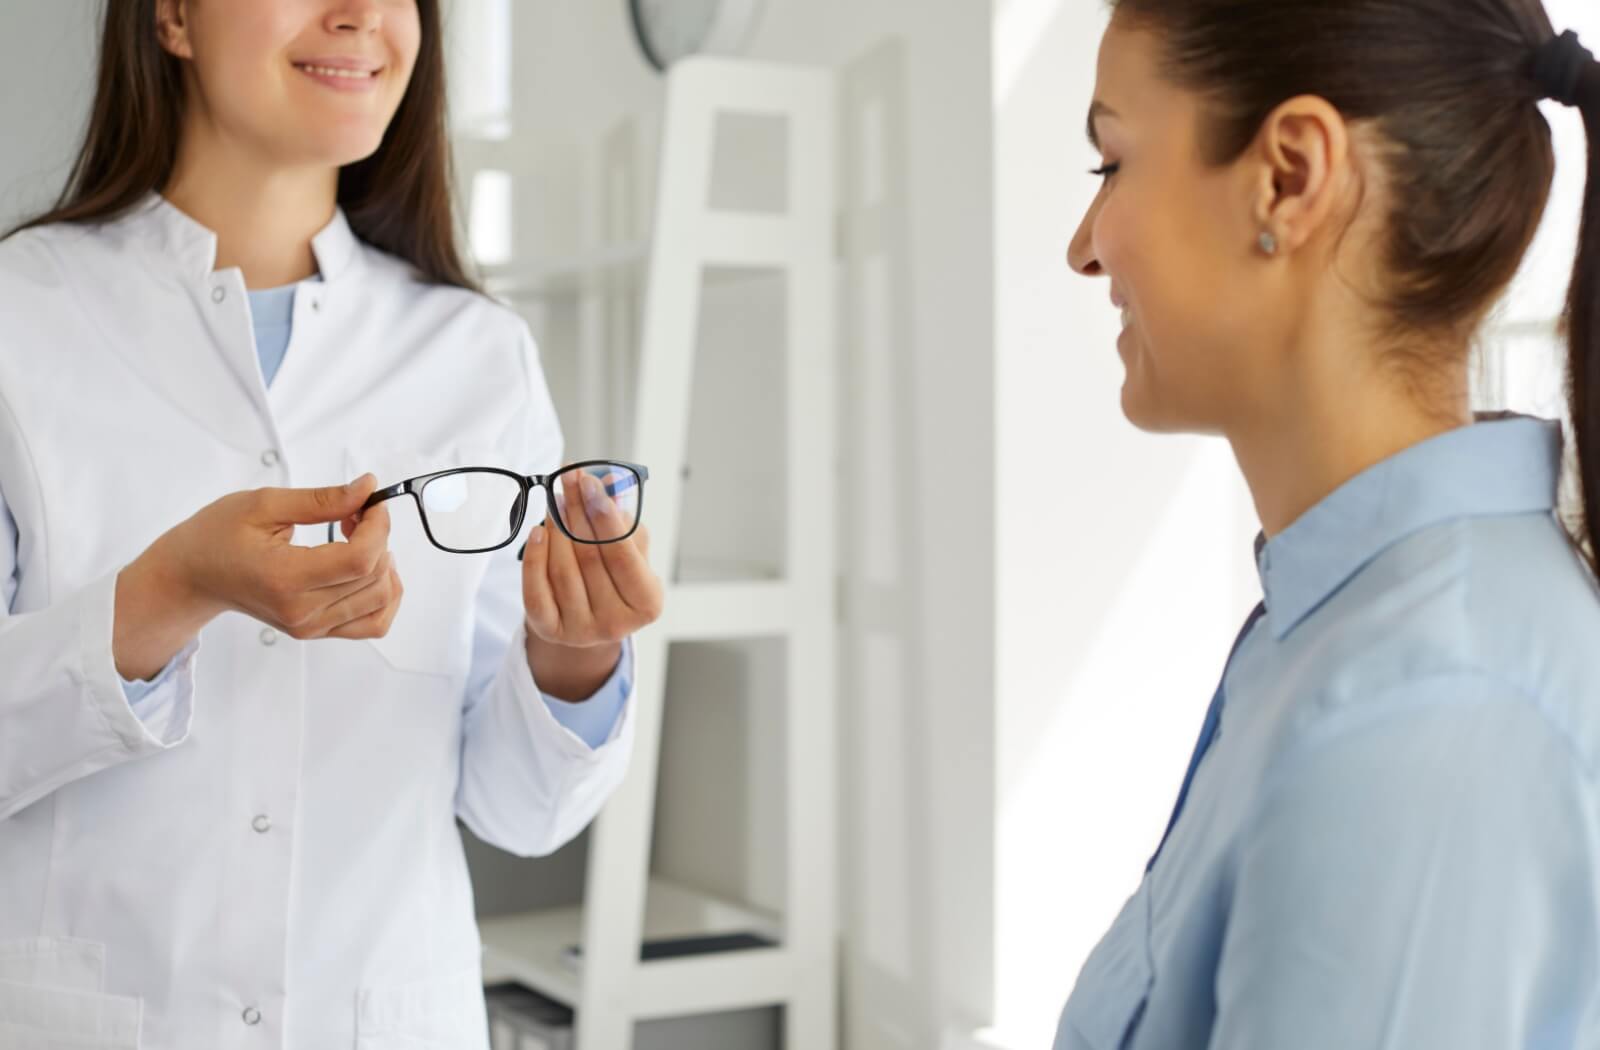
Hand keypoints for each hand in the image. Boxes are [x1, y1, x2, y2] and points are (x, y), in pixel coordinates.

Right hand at [116, 474, 404, 680]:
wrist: (193, 576)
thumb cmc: (217, 537)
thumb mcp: (263, 504)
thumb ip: (321, 499)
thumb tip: (366, 488)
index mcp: (285, 578)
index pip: (360, 559)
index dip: (378, 526)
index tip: (370, 501)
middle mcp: (301, 611)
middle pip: (374, 578)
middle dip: (380, 536)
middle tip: (357, 511)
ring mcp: (311, 627)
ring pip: (382, 601)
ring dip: (384, 563)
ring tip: (357, 538)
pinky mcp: (318, 631)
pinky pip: (374, 623)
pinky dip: (384, 594)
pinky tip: (368, 568)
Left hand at [521, 470, 663, 650]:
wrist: (591, 618)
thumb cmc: (616, 578)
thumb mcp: (631, 551)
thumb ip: (623, 519)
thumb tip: (610, 479)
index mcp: (647, 602)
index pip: (622, 554)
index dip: (605, 516)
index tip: (590, 482)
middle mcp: (616, 623)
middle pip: (590, 558)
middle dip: (577, 511)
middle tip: (568, 478)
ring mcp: (582, 631)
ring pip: (562, 571)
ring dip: (556, 528)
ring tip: (555, 500)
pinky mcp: (551, 631)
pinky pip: (536, 591)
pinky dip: (534, 558)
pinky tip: (537, 531)